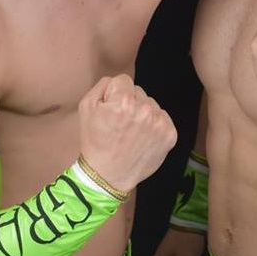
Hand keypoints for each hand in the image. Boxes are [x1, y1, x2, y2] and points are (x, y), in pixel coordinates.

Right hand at [78, 75, 177, 191]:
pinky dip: (155, 125)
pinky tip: (143, 138)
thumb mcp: (86, 107)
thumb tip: (119, 82)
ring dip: (143, 114)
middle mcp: (144, 110)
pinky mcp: (170, 135)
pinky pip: (163, 118)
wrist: (108, 174)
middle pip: (139, 92)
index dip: (115, 94)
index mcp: (123, 102)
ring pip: (151, 105)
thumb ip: (103, 86)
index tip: (112, 109)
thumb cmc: (96, 141)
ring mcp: (159, 123)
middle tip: (121, 124)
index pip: (124, 80)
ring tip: (131, 132)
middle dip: (130, 103)